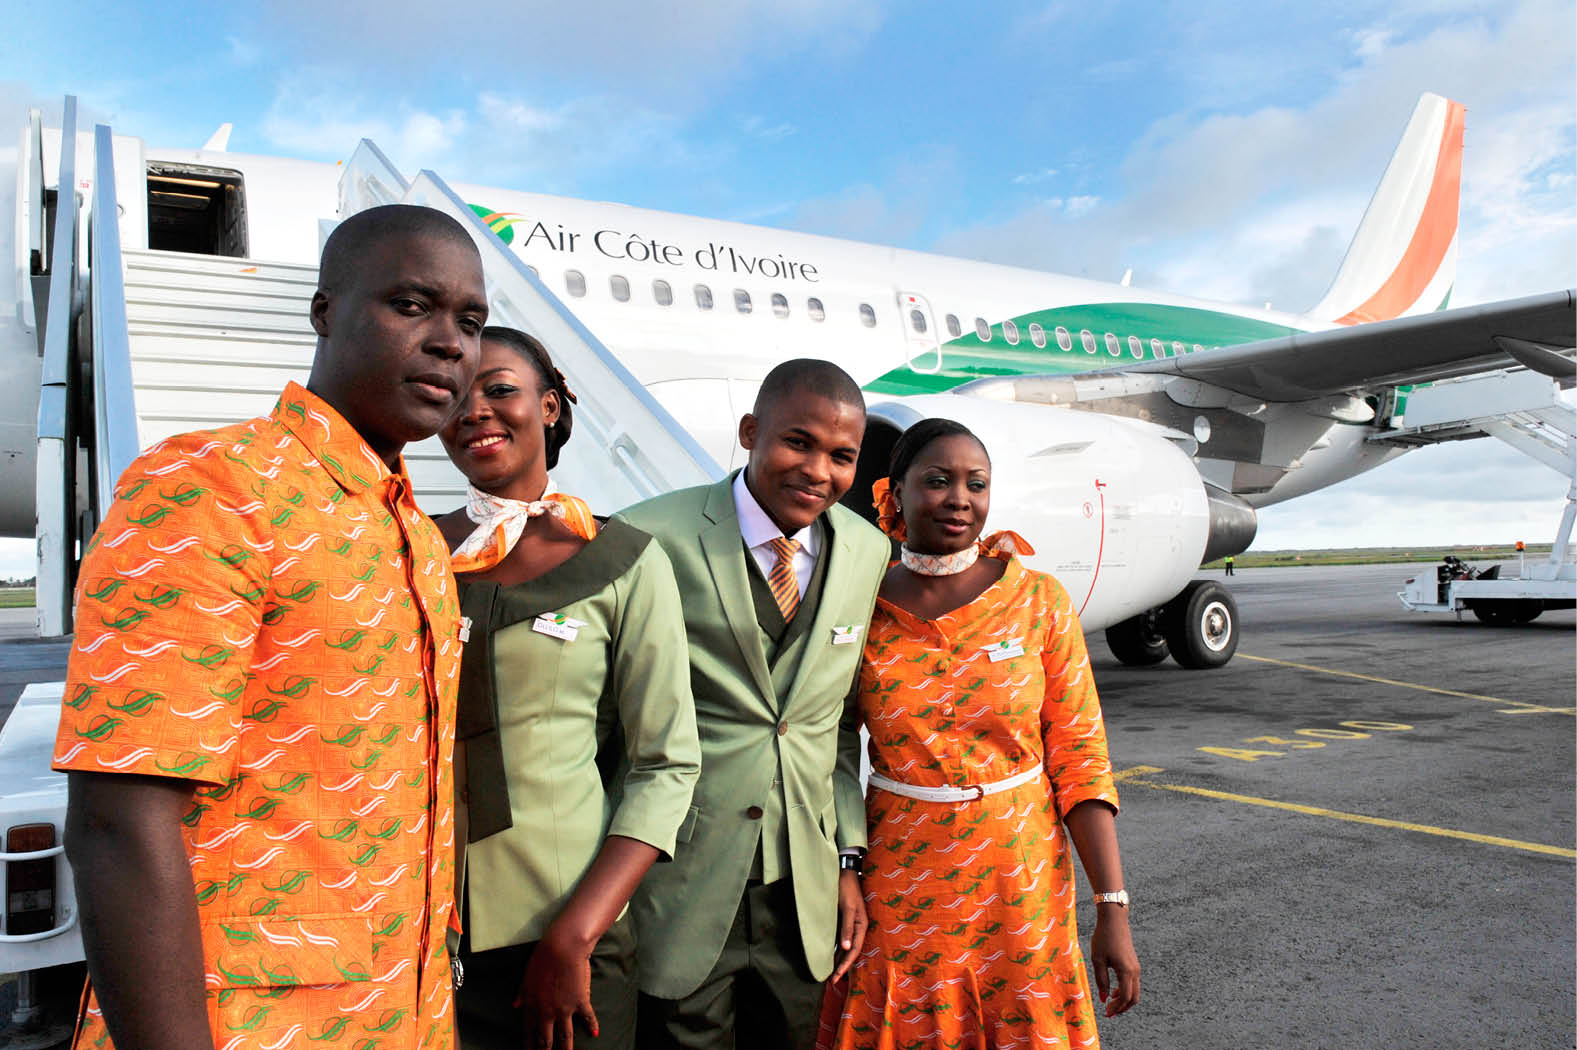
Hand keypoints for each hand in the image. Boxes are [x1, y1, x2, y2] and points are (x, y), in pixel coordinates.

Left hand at [516, 927, 597, 1049]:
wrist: (562, 948)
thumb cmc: (541, 959)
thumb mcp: (526, 978)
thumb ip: (522, 994)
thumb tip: (515, 1005)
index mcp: (532, 1005)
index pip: (528, 1032)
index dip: (528, 1046)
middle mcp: (547, 1012)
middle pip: (546, 1040)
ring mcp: (564, 1009)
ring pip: (565, 1036)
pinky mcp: (580, 1001)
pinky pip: (587, 1017)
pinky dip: (592, 1025)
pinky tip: (595, 1034)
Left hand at [830, 869, 867, 981]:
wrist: (844, 872)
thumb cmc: (847, 889)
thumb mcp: (848, 908)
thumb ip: (847, 927)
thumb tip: (846, 948)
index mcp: (862, 926)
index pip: (854, 951)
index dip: (845, 965)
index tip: (836, 977)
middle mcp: (857, 928)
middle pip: (850, 952)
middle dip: (842, 967)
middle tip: (831, 982)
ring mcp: (850, 925)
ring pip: (845, 948)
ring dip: (839, 960)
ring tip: (830, 973)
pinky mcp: (843, 921)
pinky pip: (840, 940)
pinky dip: (835, 950)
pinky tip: (829, 956)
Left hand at [1089, 907, 1139, 1016]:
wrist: (1114, 920)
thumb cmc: (1103, 938)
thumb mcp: (1098, 960)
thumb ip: (1101, 981)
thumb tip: (1103, 999)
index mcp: (1126, 971)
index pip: (1125, 997)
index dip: (1116, 1008)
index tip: (1106, 1013)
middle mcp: (1135, 971)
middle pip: (1134, 998)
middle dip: (1122, 1008)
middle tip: (1109, 1012)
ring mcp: (1136, 967)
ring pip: (1135, 991)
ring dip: (1124, 1000)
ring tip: (1110, 1003)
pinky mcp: (1134, 963)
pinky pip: (1133, 983)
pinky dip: (1125, 991)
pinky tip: (1113, 991)